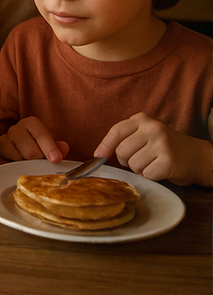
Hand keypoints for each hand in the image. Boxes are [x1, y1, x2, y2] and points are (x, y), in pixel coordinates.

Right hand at [0, 116, 69, 163]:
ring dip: (28, 167)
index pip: (41, 135)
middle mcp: (16, 129)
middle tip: (45, 168)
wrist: (24, 148)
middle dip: (40, 162)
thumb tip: (63, 148)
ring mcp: (5, 140)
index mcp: (31, 123)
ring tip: (33, 167)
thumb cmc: (40, 146)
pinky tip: (23, 168)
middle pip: (29, 150)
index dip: (50, 148)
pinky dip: (17, 168)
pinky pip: (7, 163)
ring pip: (18, 158)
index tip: (56, 159)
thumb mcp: (51, 145)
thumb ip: (57, 147)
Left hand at [95, 112, 212, 186]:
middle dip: (127, 160)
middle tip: (142, 158)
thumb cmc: (166, 147)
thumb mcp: (145, 133)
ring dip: (141, 169)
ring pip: (133, 164)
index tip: (98, 155)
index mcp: (143, 119)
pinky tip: (161, 169)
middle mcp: (152, 128)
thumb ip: (125, 138)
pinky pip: (146, 174)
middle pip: (122, 151)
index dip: (105, 145)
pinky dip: (151, 176)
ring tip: (154, 162)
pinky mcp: (168, 161)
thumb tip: (98, 153)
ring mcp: (161, 144)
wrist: (197, 156)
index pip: (116, 131)